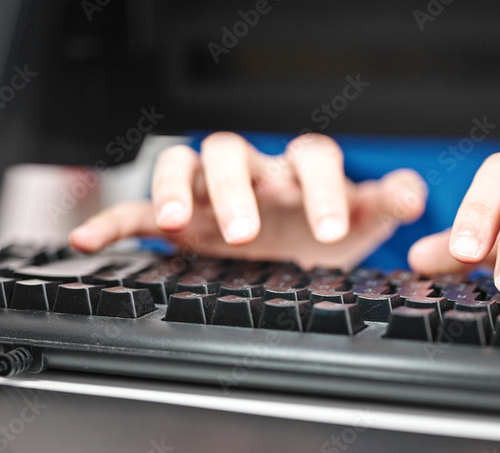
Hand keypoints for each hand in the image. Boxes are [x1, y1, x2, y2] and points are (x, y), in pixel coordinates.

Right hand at [69, 132, 426, 268]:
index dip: (320, 187)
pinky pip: (138, 210)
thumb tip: (412, 192)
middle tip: (250, 231)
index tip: (329, 228)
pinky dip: (114, 220)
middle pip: (235, 152)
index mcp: (301, 170)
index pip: (311, 156)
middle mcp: (254, 172)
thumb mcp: (363, 221)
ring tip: (179, 223)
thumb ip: (385, 202)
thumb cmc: (325, 231)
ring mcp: (211, 192)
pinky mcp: (178, 219)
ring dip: (178, 189)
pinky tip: (88, 238)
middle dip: (239, 189)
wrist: (297, 254)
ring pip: (184, 165)